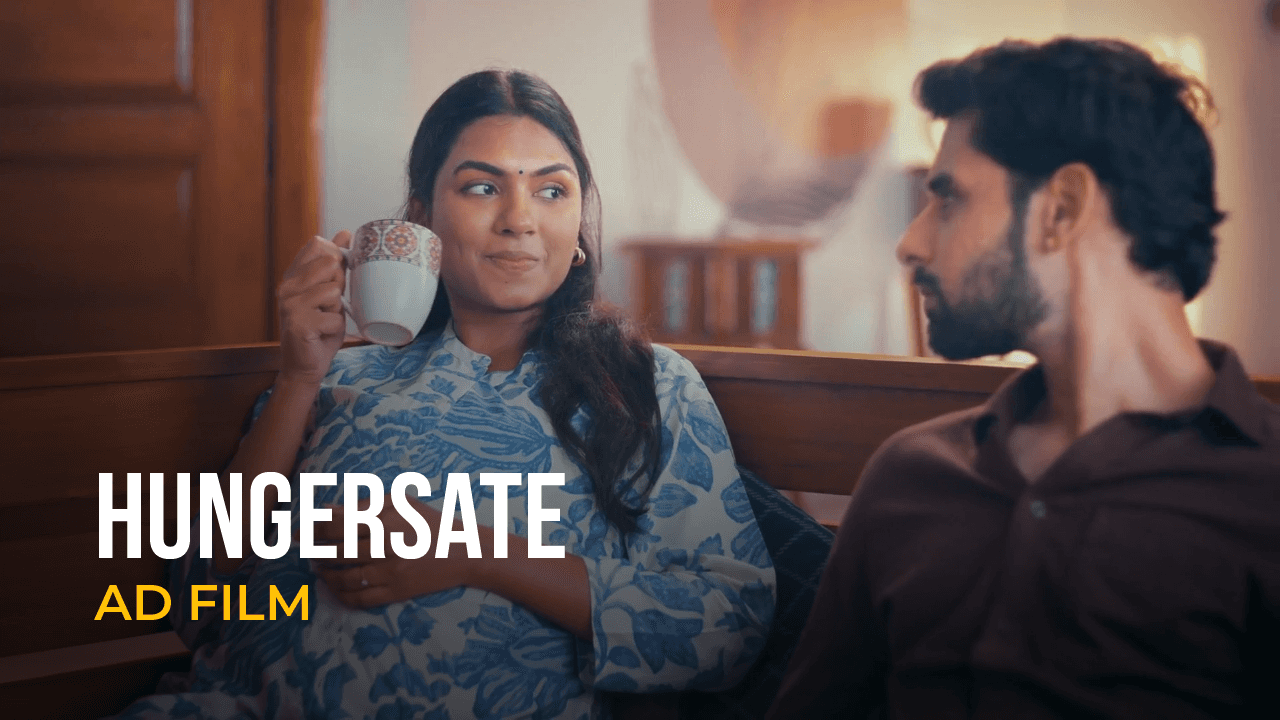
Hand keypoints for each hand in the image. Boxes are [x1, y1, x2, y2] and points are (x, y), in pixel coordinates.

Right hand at [277, 231, 351, 385]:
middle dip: (339, 286)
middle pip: (330, 264)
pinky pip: (335, 317)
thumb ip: (335, 264)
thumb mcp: (329, 292)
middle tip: (327, 306)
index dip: (335, 258)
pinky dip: (335, 328)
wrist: (305, 365)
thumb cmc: (319, 328)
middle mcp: (287, 286)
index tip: (334, 277)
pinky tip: (321, 334)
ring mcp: (290, 304)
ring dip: (337, 310)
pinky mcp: (299, 323)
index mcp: (293, 275)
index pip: (317, 245)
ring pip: (334, 291)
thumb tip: (346, 232)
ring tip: (323, 320)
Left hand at [312, 494, 474, 608]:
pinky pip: (358, 598)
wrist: (465, 552)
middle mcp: (385, 544)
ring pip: (342, 577)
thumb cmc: (430, 522)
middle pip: (334, 551)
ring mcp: (390, 571)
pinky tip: (334, 586)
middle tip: (309, 550)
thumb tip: (326, 510)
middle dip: (315, 551)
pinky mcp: (395, 592)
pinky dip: (339, 594)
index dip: (312, 528)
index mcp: (385, 518)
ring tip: (319, 568)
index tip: (301, 531)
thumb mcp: (401, 503)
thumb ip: (363, 504)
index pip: (334, 524)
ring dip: (324, 574)